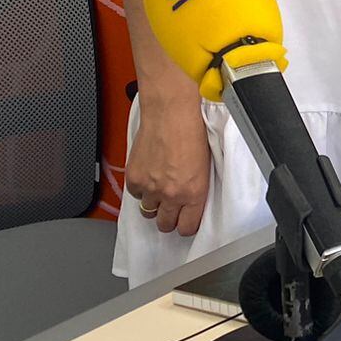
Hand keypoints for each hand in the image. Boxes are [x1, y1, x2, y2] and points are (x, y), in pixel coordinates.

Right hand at [125, 93, 212, 236]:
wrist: (171, 113)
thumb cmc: (192, 132)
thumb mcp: (206, 165)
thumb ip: (197, 187)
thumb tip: (193, 201)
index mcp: (194, 192)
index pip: (187, 227)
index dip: (186, 226)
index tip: (186, 222)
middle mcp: (171, 194)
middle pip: (165, 224)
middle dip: (169, 220)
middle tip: (172, 210)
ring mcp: (150, 187)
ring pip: (148, 212)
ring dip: (154, 205)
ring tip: (160, 192)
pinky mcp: (134, 178)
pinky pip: (135, 195)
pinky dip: (141, 190)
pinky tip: (149, 177)